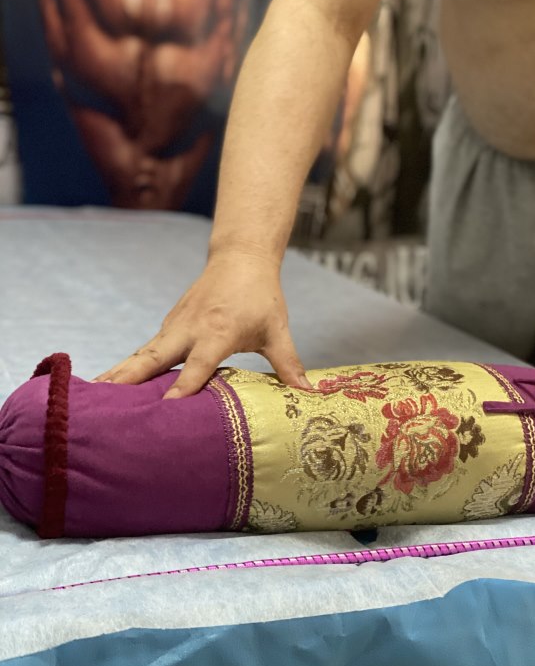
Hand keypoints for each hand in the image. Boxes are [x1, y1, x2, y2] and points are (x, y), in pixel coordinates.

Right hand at [95, 251, 309, 397]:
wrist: (240, 256)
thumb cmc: (261, 297)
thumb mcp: (277, 330)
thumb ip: (289, 364)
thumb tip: (310, 393)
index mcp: (218, 332)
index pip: (198, 365)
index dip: (183, 387)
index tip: (165, 409)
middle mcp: (190, 329)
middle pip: (154, 357)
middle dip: (129, 378)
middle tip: (103, 401)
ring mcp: (175, 325)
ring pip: (143, 352)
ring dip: (119, 372)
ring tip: (93, 395)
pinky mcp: (169, 324)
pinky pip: (146, 348)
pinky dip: (128, 364)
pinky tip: (112, 383)